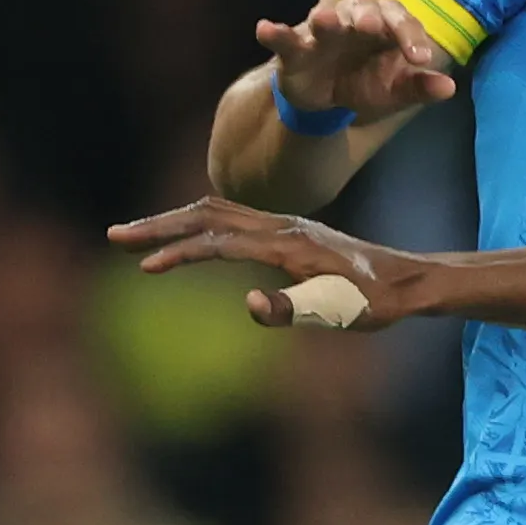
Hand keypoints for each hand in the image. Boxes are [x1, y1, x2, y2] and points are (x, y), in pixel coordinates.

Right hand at [109, 198, 418, 329]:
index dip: (180, 253)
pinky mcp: (288, 230)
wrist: (410, 280)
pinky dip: (201, 221)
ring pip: (218, 210)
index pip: (220, 243)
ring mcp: (284, 223)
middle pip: (208, 214)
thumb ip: (293, 309)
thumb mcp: (340, 314)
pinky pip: (234, 217)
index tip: (145, 266)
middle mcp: (282, 225)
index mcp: (288, 244)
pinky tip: (188, 235)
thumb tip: (248, 304)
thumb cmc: (377, 303)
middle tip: (115, 235)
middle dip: (160, 225)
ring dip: (176, 220)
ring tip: (138, 235)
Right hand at [258, 0, 454, 120]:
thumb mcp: (395, 92)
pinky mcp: (295, 51)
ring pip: (325, 20)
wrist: (327, 102)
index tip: (421, 58)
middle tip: (371, 27)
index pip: (399, 21)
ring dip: (325, 20)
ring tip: (325, 21)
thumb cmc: (366, 85)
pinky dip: (274, 33)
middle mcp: (353, 24)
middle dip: (366, 18)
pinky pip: (284, 39)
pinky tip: (264, 28)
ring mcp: (323, 35)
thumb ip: (419, 88)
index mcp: (383, 30)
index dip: (409, 35)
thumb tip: (449, 88)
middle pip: (362, 12)